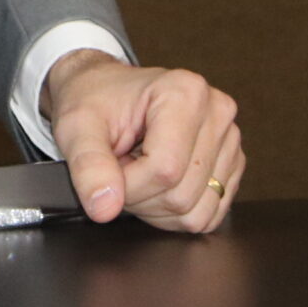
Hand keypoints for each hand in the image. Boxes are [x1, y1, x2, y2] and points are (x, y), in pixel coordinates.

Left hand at [44, 49, 243, 233]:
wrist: (104, 90)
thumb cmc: (93, 100)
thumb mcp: (76, 126)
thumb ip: (88, 165)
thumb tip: (104, 207)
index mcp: (185, 91)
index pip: (164, 170)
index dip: (128, 184)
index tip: (108, 166)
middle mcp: (217, 112)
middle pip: (182, 195)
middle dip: (140, 196)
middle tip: (121, 165)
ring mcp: (229, 140)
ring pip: (197, 213)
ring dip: (157, 207)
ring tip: (137, 170)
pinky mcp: (231, 165)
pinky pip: (208, 216)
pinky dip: (175, 213)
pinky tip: (156, 182)